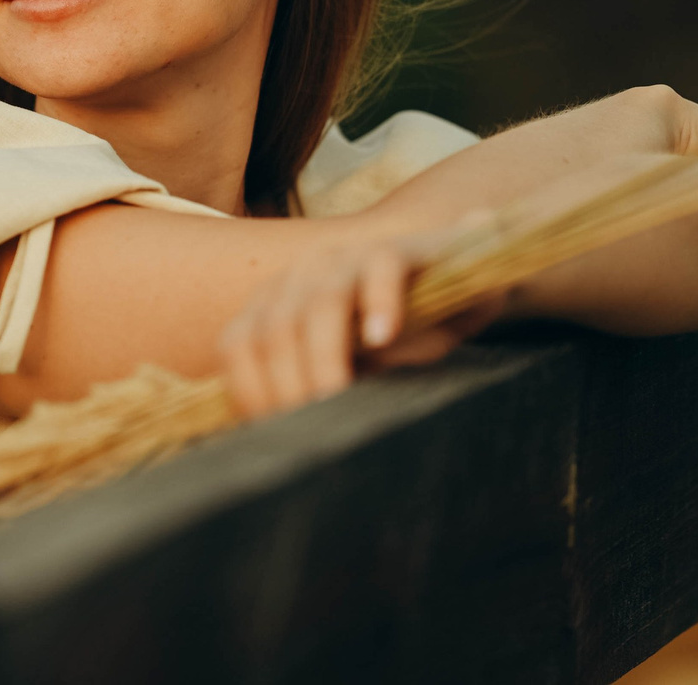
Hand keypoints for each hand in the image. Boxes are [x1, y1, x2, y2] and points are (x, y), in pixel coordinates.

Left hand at [217, 220, 500, 417]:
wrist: (458, 273)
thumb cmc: (402, 332)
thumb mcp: (357, 369)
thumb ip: (320, 389)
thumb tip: (288, 446)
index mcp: (278, 302)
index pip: (239, 344)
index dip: (250, 390)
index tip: (272, 435)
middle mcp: (302, 275)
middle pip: (274, 329)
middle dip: (287, 386)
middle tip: (310, 433)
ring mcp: (348, 258)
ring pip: (320, 302)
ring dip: (324, 357)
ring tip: (336, 398)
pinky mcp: (396, 250)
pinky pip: (380, 269)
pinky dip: (378, 303)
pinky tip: (382, 339)